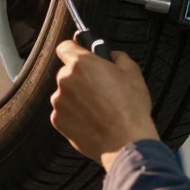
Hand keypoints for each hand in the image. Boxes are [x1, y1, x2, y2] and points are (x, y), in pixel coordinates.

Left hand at [51, 39, 160, 170]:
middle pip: (67, 73)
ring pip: (65, 94)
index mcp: (81, 63)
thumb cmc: (130, 108)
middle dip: (81, 78)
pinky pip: (64, 112)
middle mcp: (65, 80)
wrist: (125, 142)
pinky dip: (74, 115)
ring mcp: (59, 102)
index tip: (82, 56)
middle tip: (100, 89)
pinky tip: (92, 121)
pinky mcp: (58, 121)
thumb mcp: (132, 72)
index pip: (65, 47)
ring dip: (77, 98)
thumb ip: (117, 56)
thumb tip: (111, 54)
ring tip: (99, 109)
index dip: (74, 50)